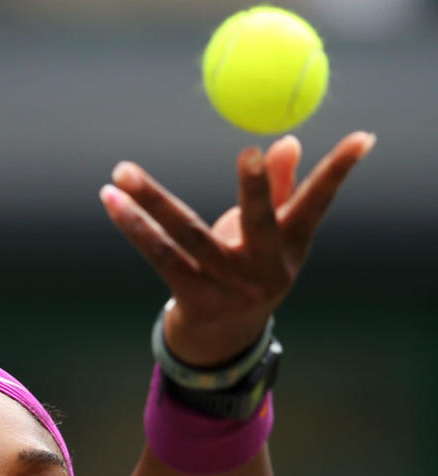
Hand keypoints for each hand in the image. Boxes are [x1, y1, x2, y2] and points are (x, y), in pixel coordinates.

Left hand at [99, 131, 375, 366]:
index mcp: (290, 248)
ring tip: (122, 171)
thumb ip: (277, 189)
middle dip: (256, 189)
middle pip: (258, 223)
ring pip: (188, 235)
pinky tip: (111, 199)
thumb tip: (286, 141)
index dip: (340, 170)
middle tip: (249, 153)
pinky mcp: (192, 299)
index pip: (318, 202)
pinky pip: (159, 256)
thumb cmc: (251, 268)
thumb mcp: (272, 236)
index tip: (363, 137)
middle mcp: (264, 270)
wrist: (224, 338)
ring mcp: (227, 288)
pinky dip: (134, 227)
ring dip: (152, 201)